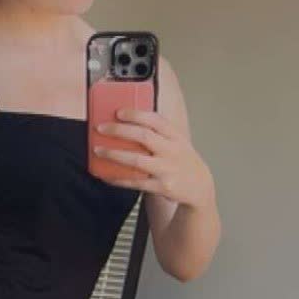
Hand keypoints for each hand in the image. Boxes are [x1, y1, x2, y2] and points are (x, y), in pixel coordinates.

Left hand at [92, 108, 214, 208]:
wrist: (200, 187)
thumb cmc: (183, 161)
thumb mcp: (178, 142)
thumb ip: (159, 133)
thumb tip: (128, 123)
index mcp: (175, 136)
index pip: (155, 120)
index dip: (135, 114)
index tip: (118, 112)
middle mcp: (172, 151)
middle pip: (143, 136)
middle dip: (119, 131)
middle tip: (101, 128)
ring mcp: (167, 169)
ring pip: (136, 160)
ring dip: (114, 154)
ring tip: (98, 150)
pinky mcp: (161, 186)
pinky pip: (135, 182)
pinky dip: (118, 179)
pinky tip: (107, 176)